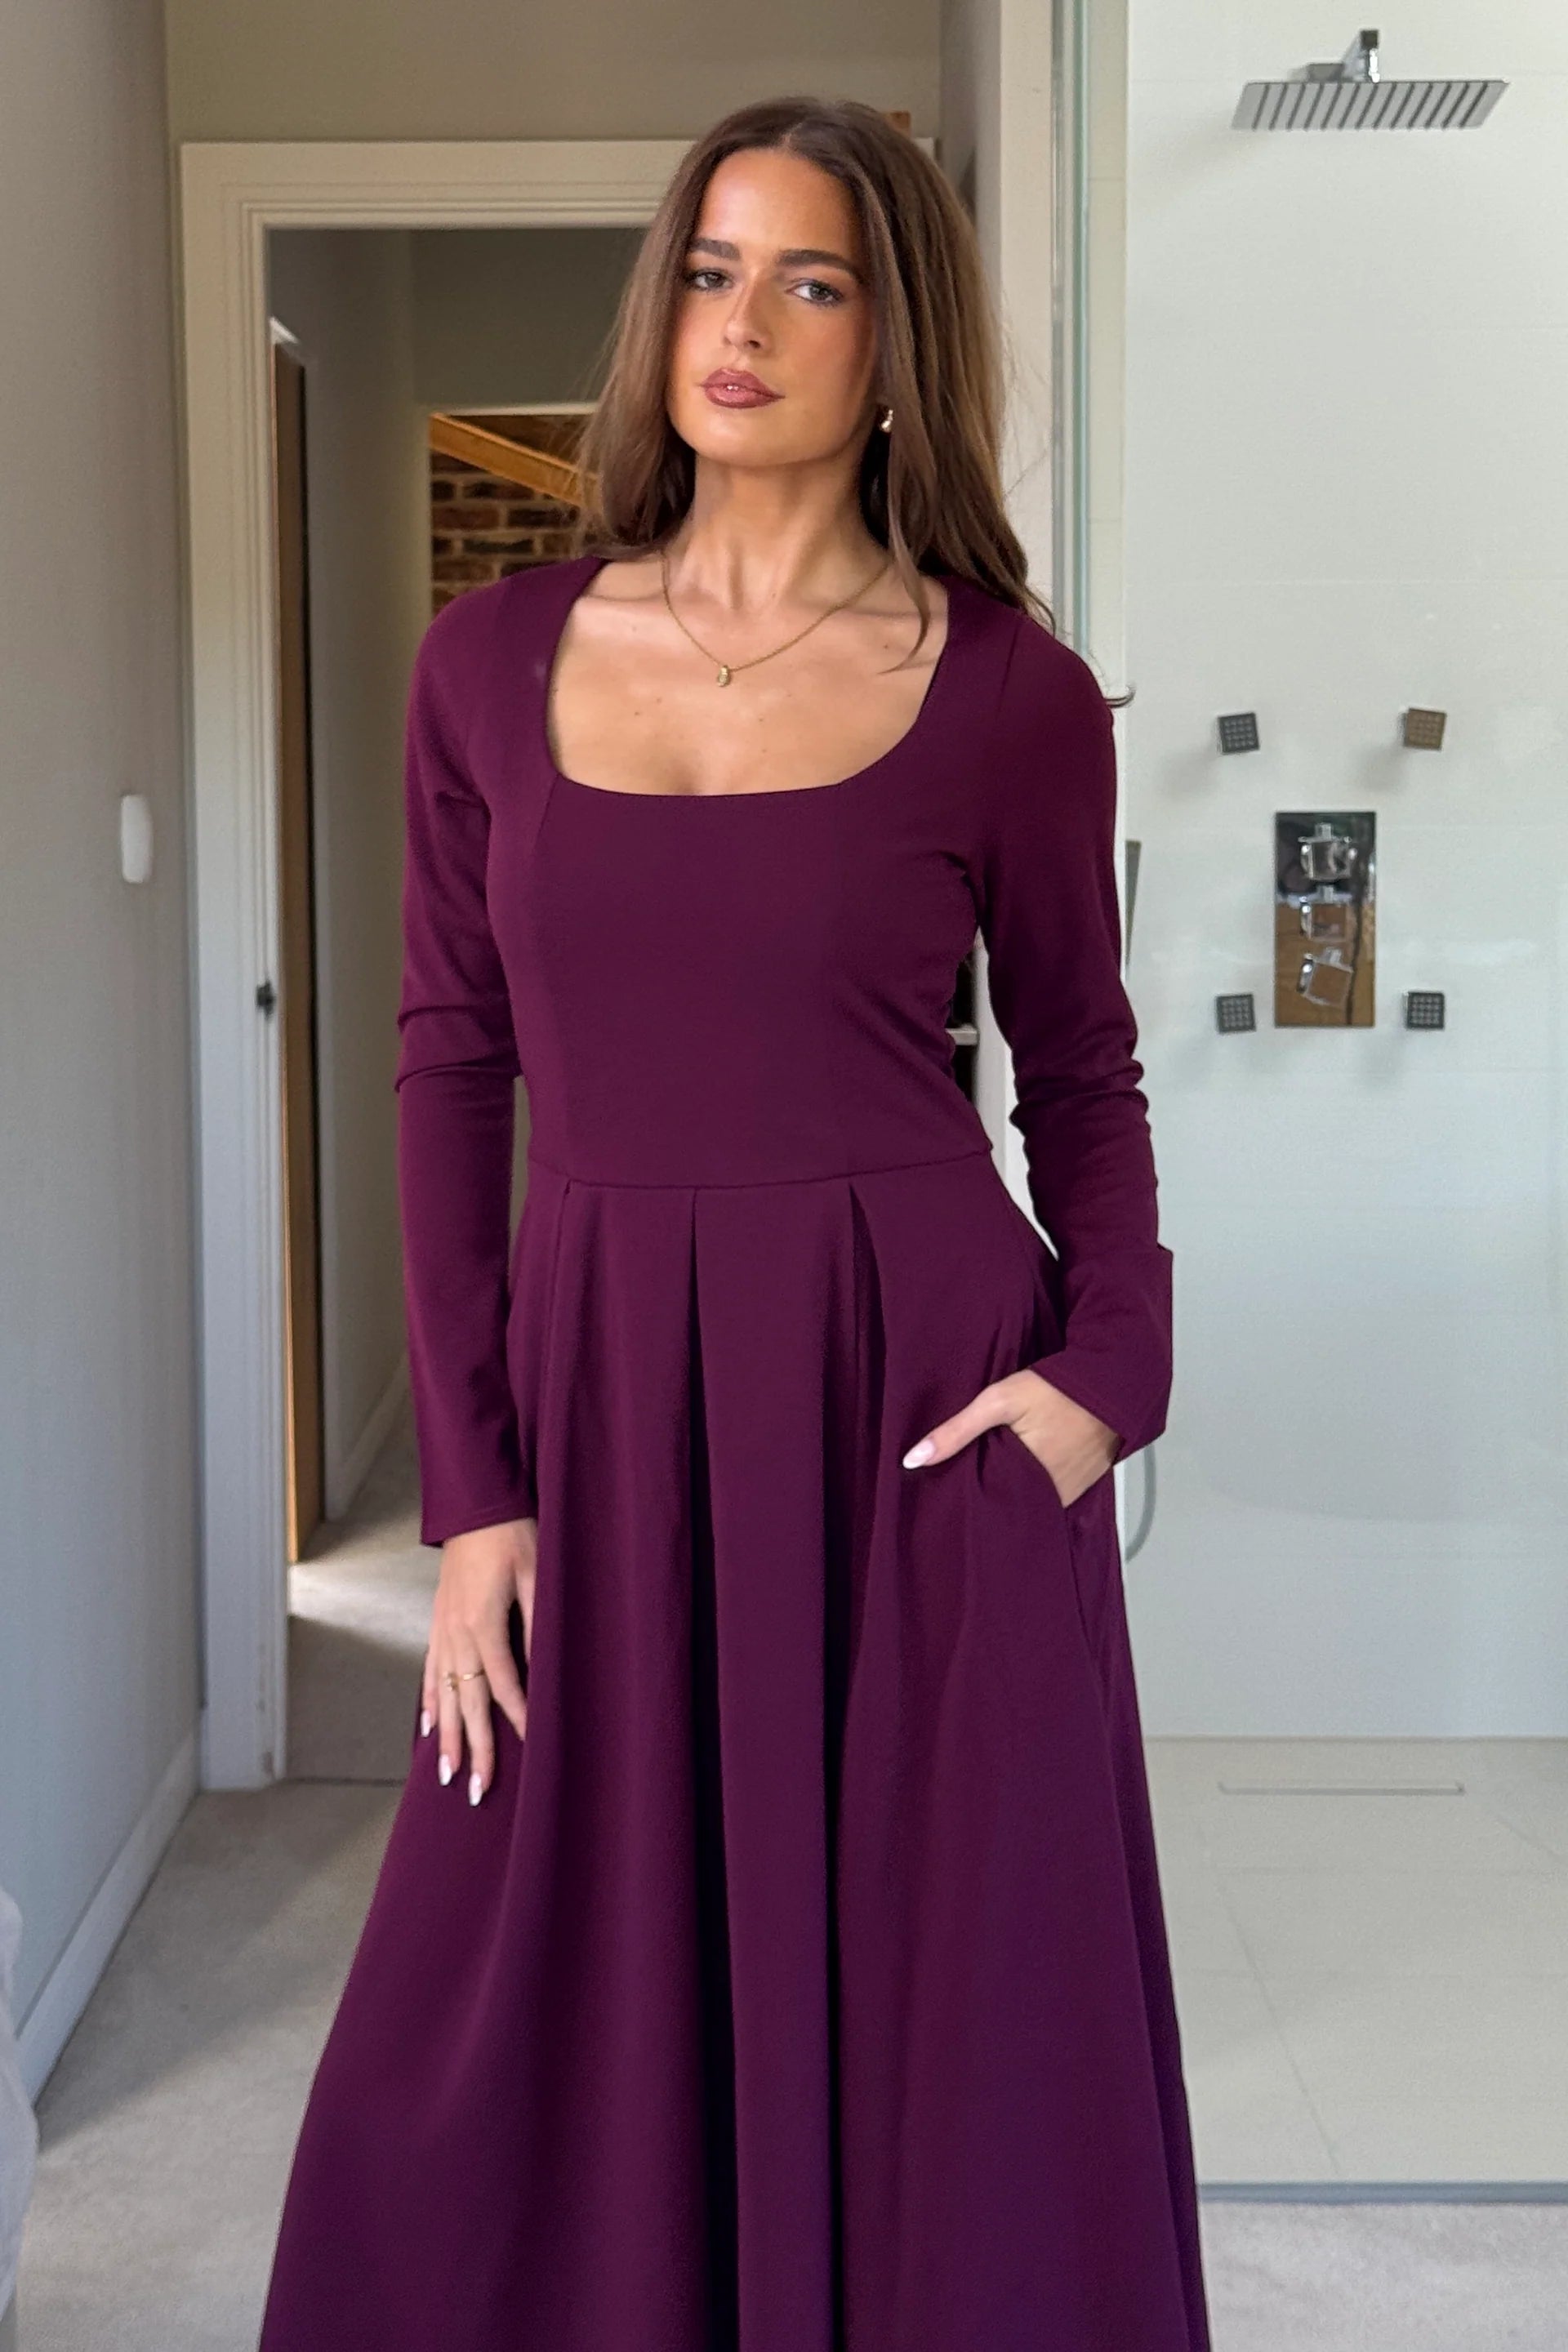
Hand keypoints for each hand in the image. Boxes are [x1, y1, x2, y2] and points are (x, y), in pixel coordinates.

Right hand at [420, 1514, 535, 1804]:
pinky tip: (427, 1726)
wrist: (475, 1505)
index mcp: (482, 1623)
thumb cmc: (512, 1534)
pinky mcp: (437, 1624)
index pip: (503, 1685)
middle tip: (475, 1791)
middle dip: (472, 1748)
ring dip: (444, 1735)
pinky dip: (427, 1702)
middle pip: (466, 1702)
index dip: (518, 1719)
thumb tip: (544, 1667)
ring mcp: (442, 1631)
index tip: (532, 1749)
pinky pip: (428, 1672)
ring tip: (445, 1774)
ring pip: (441, 1695)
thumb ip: (535, 1622)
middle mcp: (456, 1634)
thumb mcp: (536, 1574)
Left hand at [901, 1368, 1117, 1508]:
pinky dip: (1036, 1487)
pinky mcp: (1082, 1484)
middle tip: (969, 1488)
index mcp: (1026, 1480)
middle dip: (989, 1500)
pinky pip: (1052, 1495)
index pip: (986, 1507)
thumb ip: (956, 1431)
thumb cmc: (1057, 1389)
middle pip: (1008, 1507)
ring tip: (996, 1478)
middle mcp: (1050, 1494)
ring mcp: (1069, 1492)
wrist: (1112, 1383)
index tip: (949, 1499)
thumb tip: (913, 1460)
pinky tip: (1026, 1471)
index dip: (967, 1504)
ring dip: (1014, 1493)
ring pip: (1030, 1502)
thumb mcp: (998, 1402)